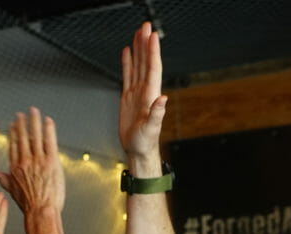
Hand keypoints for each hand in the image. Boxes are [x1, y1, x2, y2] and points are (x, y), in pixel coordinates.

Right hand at [0, 107, 64, 215]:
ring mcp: (38, 160)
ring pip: (35, 136)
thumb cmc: (29, 204)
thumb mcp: (13, 191)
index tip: (13, 125)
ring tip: (34, 111)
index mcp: (15, 167)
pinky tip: (48, 121)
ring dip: (34, 121)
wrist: (41, 211)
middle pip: (22, 138)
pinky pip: (50, 141)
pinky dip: (49, 130)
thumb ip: (4, 180)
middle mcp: (25, 161)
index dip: (13, 134)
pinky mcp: (51, 161)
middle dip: (22, 124)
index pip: (14, 146)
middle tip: (21, 113)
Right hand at [120, 21, 167, 161]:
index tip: (153, 36)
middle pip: (145, 62)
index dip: (152, 52)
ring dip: (138, 49)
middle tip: (145, 26)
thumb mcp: (151, 129)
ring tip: (138, 33)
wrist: (137, 150)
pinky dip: (128, 62)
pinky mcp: (128, 97)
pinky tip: (128, 52)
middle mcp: (145, 91)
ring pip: (137, 65)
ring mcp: (136, 93)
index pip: (152, 68)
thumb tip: (163, 99)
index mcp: (150, 95)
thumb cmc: (144, 142)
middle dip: (145, 44)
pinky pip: (128, 75)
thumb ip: (157, 114)